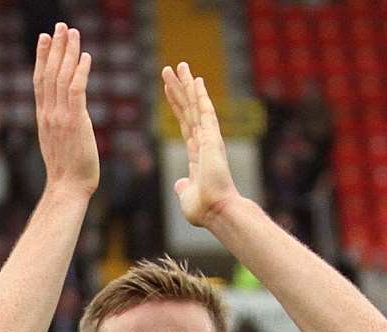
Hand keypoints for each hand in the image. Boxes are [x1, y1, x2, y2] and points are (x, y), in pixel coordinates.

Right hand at [33, 23, 98, 198]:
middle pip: (49, 72)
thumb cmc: (66, 172)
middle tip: (59, 26)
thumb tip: (67, 119)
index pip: (40, 80)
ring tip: (73, 33)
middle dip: (55, 47)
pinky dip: (80, 72)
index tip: (44, 38)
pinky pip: (76, 90)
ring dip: (68, 52)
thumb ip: (59, 126)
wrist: (67, 187)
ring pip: (61, 76)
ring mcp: (60, 117)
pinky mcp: (75, 121)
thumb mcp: (57, 143)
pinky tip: (86, 57)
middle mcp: (48, 113)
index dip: (42, 57)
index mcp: (43, 117)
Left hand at [162, 62, 239, 226]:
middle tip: (171, 69)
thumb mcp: (187, 197)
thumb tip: (179, 183)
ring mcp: (209, 139)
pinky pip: (204, 111)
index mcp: (199, 155)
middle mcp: (205, 143)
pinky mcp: (212, 138)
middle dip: (180, 90)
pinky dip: (199, 95)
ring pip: (195, 106)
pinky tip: (195, 79)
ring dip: (187, 85)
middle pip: (189, 110)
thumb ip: (184, 187)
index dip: (177, 107)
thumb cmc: (204, 209)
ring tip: (178, 66)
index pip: (185, 125)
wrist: (216, 211)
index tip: (170, 91)